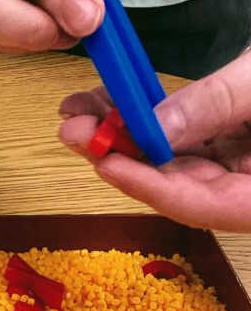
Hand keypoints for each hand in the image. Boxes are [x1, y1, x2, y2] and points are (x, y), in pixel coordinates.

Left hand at [58, 54, 250, 231]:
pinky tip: (109, 104)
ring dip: (122, 136)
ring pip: (171, 161)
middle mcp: (246, 190)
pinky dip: (145, 123)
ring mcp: (238, 167)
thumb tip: (156, 126)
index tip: (105, 162)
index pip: (200, 207)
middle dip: (119, 156)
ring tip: (81, 111)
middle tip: (76, 129)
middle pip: (175, 186)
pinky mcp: (231, 144)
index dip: (147, 186)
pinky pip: (182, 139)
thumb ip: (217, 104)